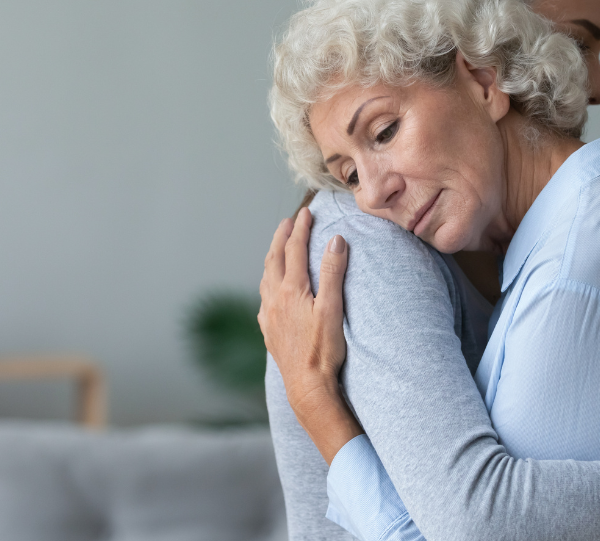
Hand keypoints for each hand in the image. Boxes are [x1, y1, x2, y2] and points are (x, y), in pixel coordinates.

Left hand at [258, 207, 361, 463]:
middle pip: (274, 259)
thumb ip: (333, 273)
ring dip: (273, 258)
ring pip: (265, 277)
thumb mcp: (333, 308)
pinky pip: (264, 297)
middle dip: (281, 238)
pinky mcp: (269, 330)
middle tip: (288, 222)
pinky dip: (269, 282)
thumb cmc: (323, 349)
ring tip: (279, 248)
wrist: (306, 386)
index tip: (306, 213)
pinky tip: (272, 289)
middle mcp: (274, 299)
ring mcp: (268, 315)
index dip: (301, 229)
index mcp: (291, 290)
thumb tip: (336, 240)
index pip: (294, 250)